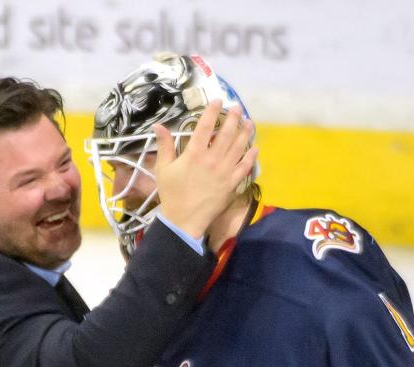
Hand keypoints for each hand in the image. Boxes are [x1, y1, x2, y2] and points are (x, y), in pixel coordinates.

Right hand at [153, 100, 257, 240]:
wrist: (184, 220)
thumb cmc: (172, 194)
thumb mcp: (163, 169)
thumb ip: (164, 146)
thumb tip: (158, 125)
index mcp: (194, 154)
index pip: (205, 126)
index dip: (212, 111)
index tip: (218, 100)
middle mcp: (212, 159)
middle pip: (226, 134)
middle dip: (233, 118)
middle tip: (237, 108)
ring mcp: (224, 172)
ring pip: (238, 148)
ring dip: (245, 133)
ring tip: (249, 122)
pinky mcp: (231, 185)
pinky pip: (244, 168)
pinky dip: (251, 157)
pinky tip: (255, 148)